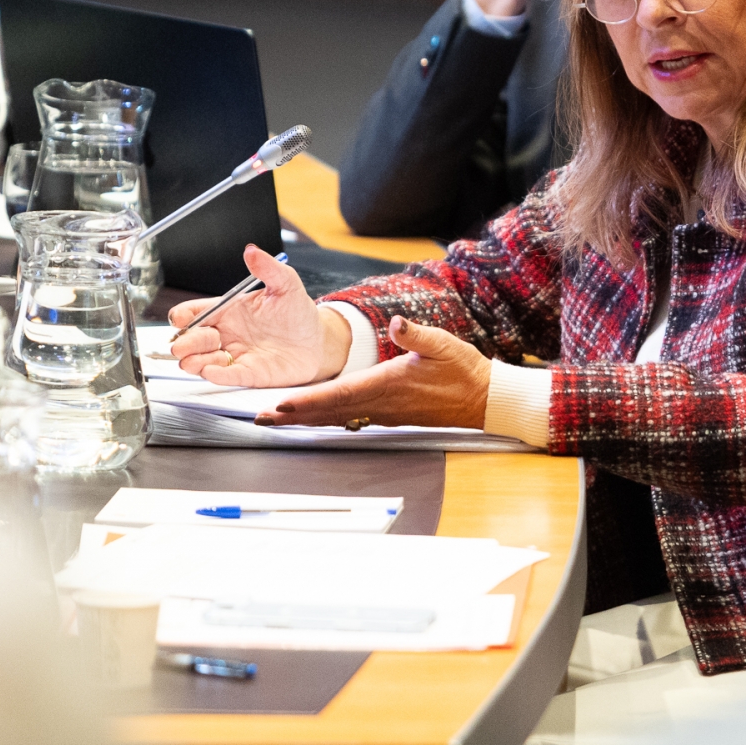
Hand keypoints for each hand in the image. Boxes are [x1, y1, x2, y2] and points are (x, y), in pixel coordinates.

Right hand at [168, 243, 349, 385]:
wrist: (318, 340)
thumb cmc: (298, 313)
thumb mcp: (286, 284)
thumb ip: (268, 268)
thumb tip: (252, 251)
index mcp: (227, 311)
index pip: (193, 313)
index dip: (182, 317)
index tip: (181, 319)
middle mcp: (226, 334)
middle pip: (191, 340)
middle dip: (184, 343)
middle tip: (184, 345)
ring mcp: (234, 355)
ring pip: (201, 361)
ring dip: (194, 362)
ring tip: (195, 361)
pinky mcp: (248, 374)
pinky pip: (226, 376)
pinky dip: (216, 375)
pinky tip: (211, 371)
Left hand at [257, 316, 491, 429]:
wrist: (484, 400)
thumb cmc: (464, 371)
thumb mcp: (444, 345)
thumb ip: (417, 335)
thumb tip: (398, 324)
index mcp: (390, 384)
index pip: (340, 394)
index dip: (308, 401)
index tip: (281, 405)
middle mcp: (383, 403)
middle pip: (329, 412)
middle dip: (294, 416)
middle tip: (261, 420)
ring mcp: (386, 412)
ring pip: (337, 418)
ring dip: (306, 419)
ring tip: (278, 420)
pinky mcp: (391, 414)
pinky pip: (351, 419)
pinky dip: (327, 418)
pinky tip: (316, 417)